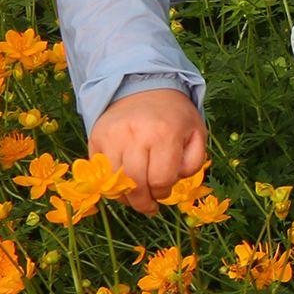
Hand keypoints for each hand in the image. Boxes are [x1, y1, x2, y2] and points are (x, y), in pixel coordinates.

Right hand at [90, 87, 207, 212]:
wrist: (146, 87)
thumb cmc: (175, 116)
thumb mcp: (196, 133)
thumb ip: (193, 161)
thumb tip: (172, 182)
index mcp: (165, 133)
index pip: (161, 178)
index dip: (163, 191)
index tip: (164, 192)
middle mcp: (136, 134)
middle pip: (135, 183)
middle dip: (142, 202)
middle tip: (149, 206)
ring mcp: (112, 135)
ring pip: (113, 180)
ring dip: (124, 196)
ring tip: (135, 197)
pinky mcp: (96, 136)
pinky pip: (99, 171)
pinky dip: (109, 184)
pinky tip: (121, 184)